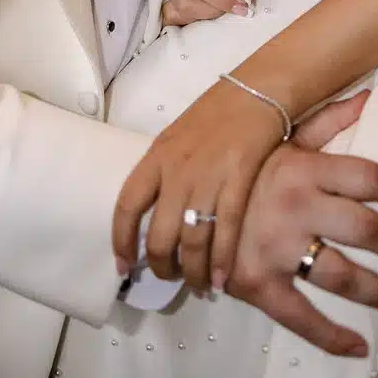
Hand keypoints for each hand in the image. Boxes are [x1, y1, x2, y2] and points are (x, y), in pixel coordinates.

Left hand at [114, 72, 283, 290]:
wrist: (256, 91)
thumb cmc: (216, 112)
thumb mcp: (178, 136)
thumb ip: (165, 171)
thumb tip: (157, 211)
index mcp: (157, 156)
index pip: (127, 205)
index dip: (121, 241)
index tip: (123, 267)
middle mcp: (177, 170)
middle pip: (160, 233)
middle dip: (162, 266)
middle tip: (170, 278)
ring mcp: (208, 176)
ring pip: (192, 240)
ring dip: (193, 271)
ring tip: (198, 286)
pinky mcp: (238, 180)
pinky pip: (224, 229)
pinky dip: (221, 260)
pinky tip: (220, 279)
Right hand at [162, 0, 263, 26]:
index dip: (221, 0)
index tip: (241, 6)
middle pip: (185, 2)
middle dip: (212, 11)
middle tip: (232, 6)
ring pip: (179, 11)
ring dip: (203, 15)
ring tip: (221, 6)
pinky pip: (174, 14)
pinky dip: (191, 18)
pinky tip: (207, 12)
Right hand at [228, 92, 377, 357]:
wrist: (180, 196)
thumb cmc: (240, 166)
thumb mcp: (280, 138)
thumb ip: (326, 121)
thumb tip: (366, 96)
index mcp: (305, 168)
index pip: (373, 178)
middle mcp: (297, 206)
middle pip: (369, 230)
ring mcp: (277, 247)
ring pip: (344, 275)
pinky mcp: (257, 284)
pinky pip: (302, 318)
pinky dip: (333, 337)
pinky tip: (359, 346)